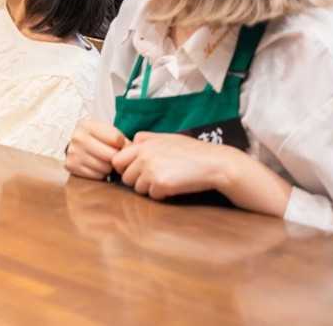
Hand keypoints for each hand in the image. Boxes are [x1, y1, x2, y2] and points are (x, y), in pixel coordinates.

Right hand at [65, 118, 127, 179]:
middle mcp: (78, 137)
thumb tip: (132, 153)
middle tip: (113, 156)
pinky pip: (97, 176)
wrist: (72, 141)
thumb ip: (120, 139)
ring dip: (108, 167)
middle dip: (116, 158)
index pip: (116, 139)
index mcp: (87, 125)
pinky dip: (100, 173)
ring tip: (104, 161)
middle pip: (111, 155)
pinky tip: (96, 166)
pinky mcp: (72, 166)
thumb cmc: (95, 137)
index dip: (122, 144)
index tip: (118, 144)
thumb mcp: (105, 130)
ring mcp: (73, 152)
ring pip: (105, 167)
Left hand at [111, 132, 232, 199]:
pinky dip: (162, 195)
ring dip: (149, 188)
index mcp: (143, 143)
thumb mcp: (167, 138)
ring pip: (138, 188)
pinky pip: (153, 196)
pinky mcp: (161, 184)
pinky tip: (174, 186)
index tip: (136, 172)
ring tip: (167, 180)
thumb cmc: (193, 151)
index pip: (117, 159)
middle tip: (155, 178)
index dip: (124, 168)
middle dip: (137, 180)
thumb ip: (147, 139)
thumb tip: (131, 141)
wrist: (215, 163)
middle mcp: (144, 155)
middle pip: (125, 177)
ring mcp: (151, 169)